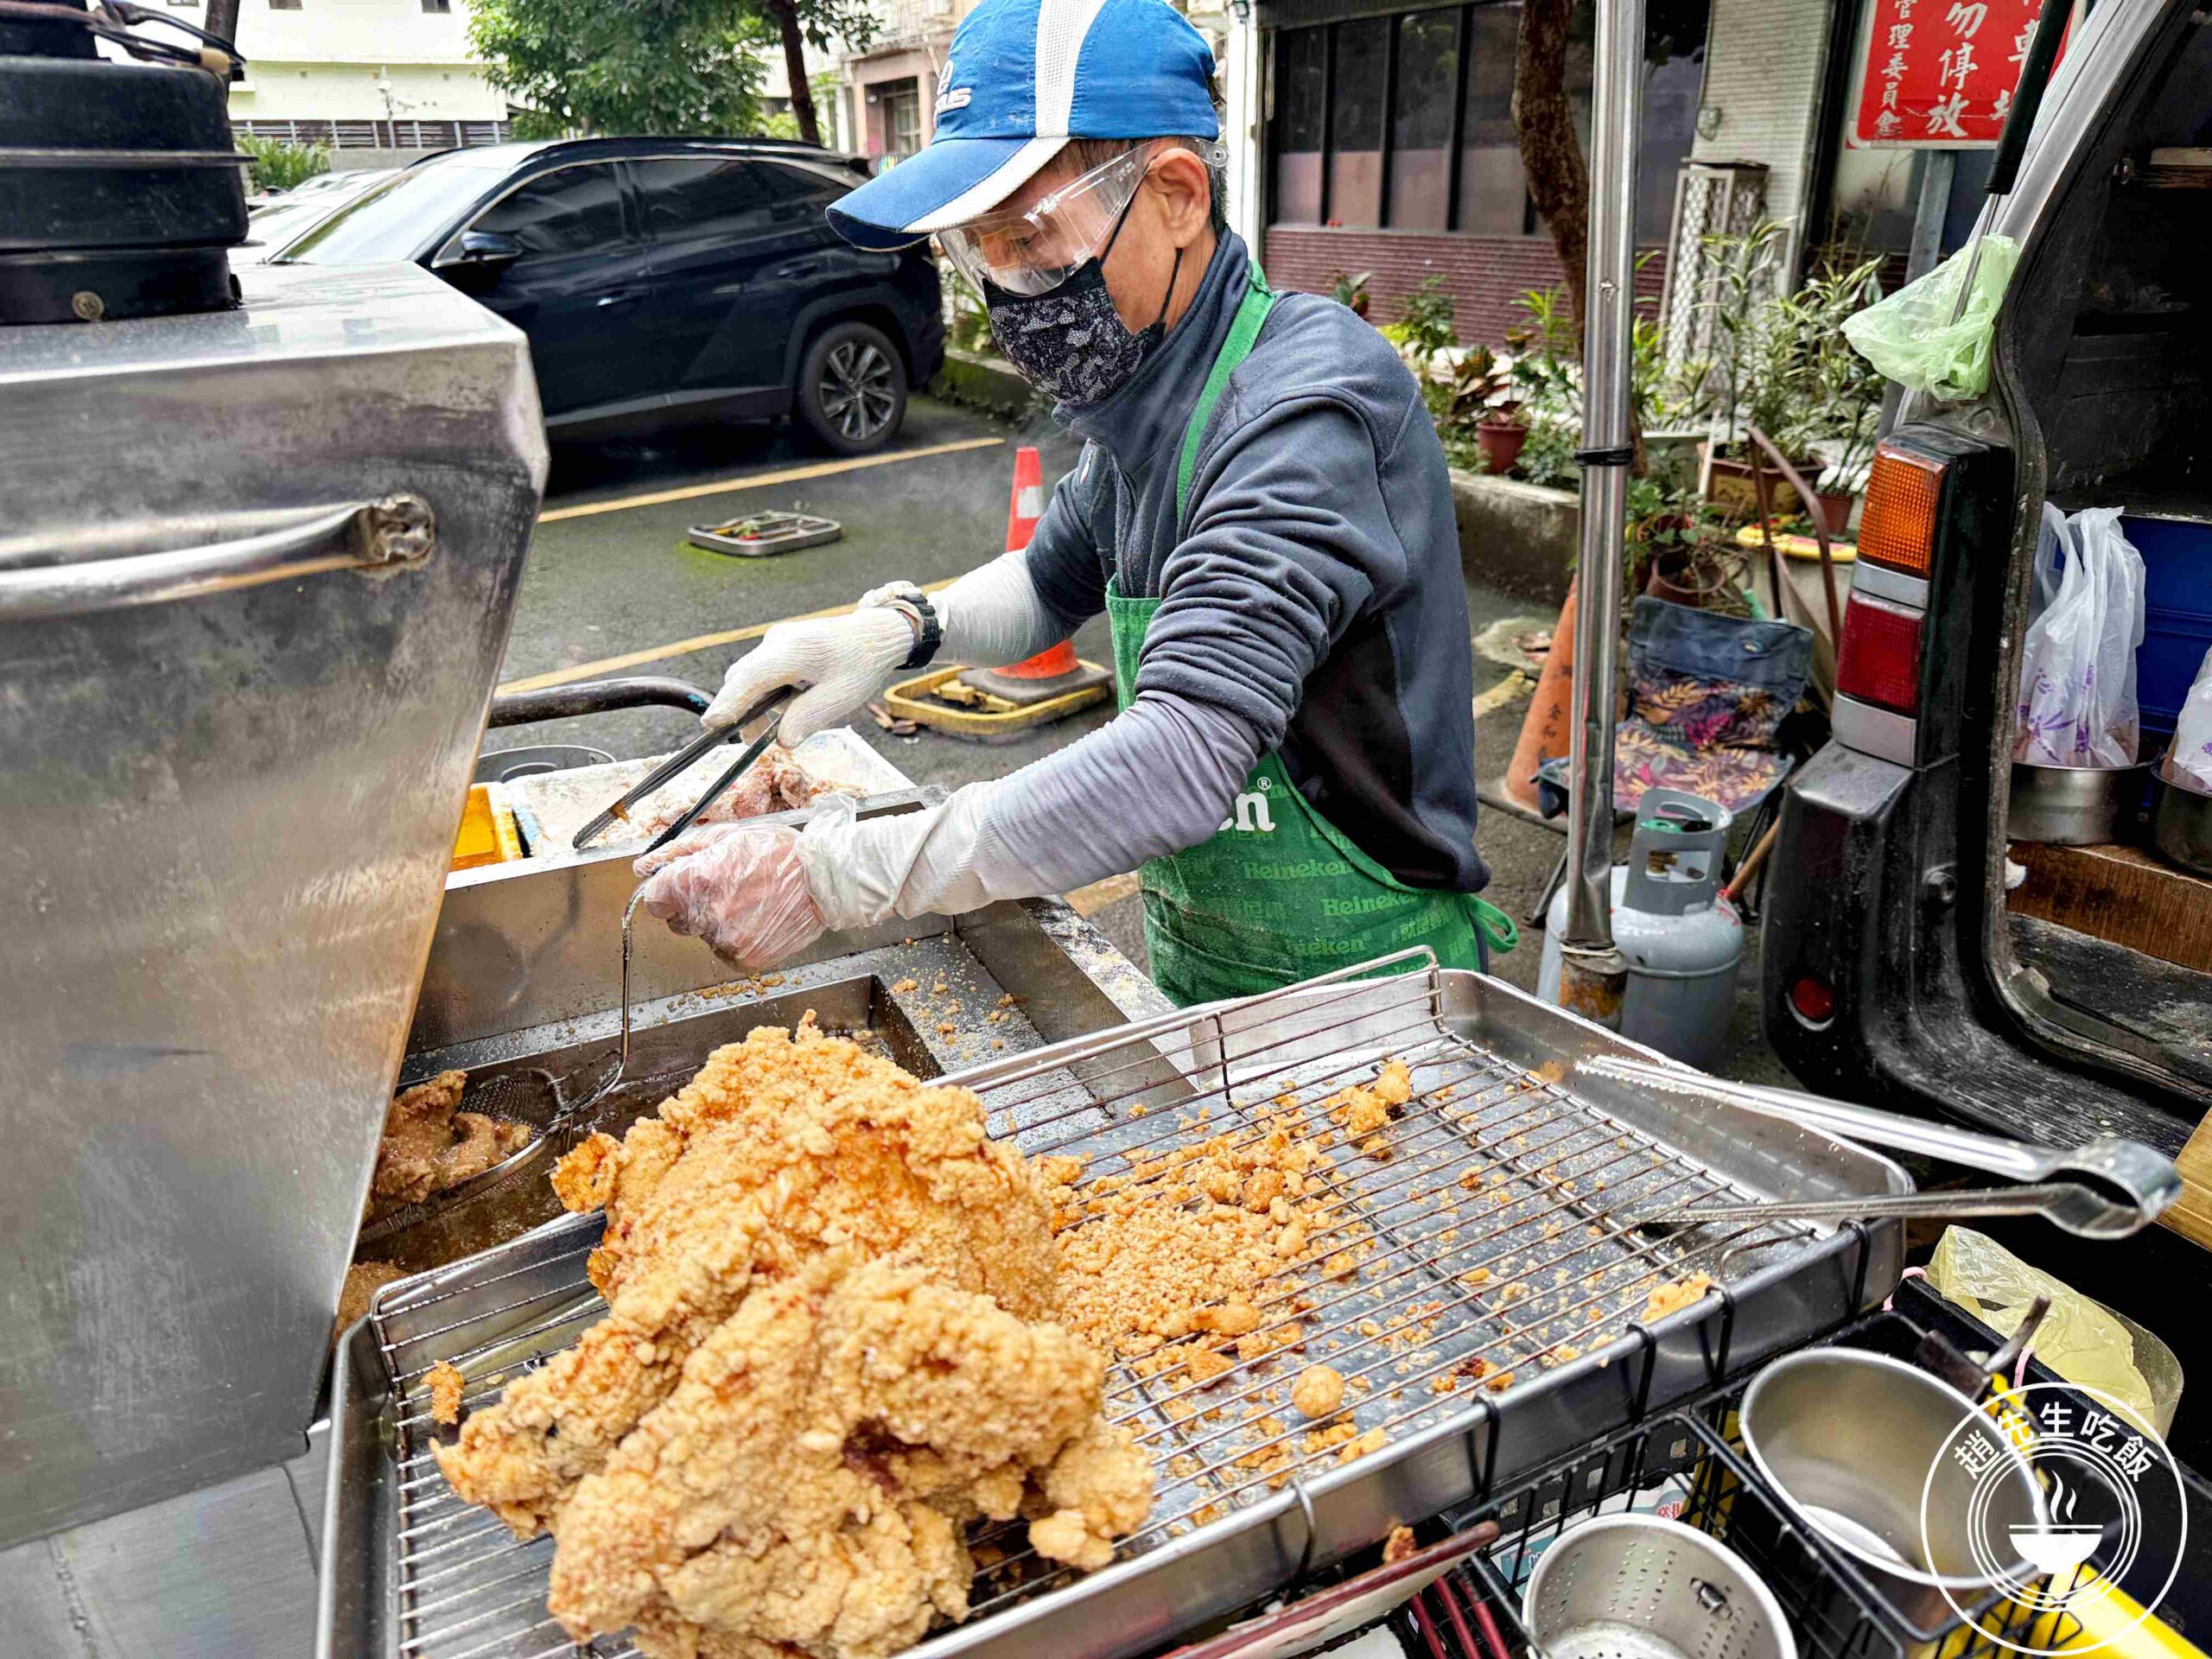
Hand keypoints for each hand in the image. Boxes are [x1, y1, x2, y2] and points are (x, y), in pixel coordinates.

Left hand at [632, 823, 825, 968]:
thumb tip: (643, 868)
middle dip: (693, 906)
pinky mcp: (744, 958)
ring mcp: (725, 939)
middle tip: (728, 889)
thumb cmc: (778, 852)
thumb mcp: (726, 837)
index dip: (669, 890)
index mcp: (697, 879)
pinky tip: (757, 920)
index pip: (655, 899)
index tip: (685, 886)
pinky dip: (736, 939)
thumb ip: (678, 853)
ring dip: (716, 922)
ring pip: (702, 936)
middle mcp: (706, 913)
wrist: (824, 880)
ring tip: (749, 902)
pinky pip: (725, 951)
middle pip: (677, 920)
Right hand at [704, 606, 916, 741]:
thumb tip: (781, 741)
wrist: (874, 634)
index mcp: (794, 651)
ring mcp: (776, 641)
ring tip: (792, 717)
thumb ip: (808, 718)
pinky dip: (768, 692)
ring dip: (759, 703)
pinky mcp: (779, 645)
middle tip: (755, 741)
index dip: (730, 702)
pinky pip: (762, 672)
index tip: (712, 724)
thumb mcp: (840, 697)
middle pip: (742, 679)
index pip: (751, 678)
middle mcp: (777, 642)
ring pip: (750, 677)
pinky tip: (796, 700)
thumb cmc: (861, 664)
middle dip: (742, 711)